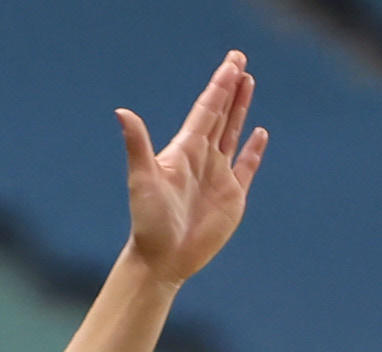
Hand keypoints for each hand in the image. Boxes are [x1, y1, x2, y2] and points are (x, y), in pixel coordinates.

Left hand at [118, 52, 266, 283]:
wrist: (160, 260)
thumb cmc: (148, 222)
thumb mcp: (142, 180)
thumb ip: (137, 145)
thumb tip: (121, 111)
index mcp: (185, 151)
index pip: (207, 110)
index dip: (220, 85)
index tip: (232, 62)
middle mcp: (202, 159)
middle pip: (221, 115)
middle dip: (231, 88)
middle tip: (240, 61)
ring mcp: (218, 176)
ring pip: (232, 133)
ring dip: (240, 109)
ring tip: (249, 83)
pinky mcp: (232, 197)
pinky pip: (246, 166)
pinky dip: (254, 150)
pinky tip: (259, 133)